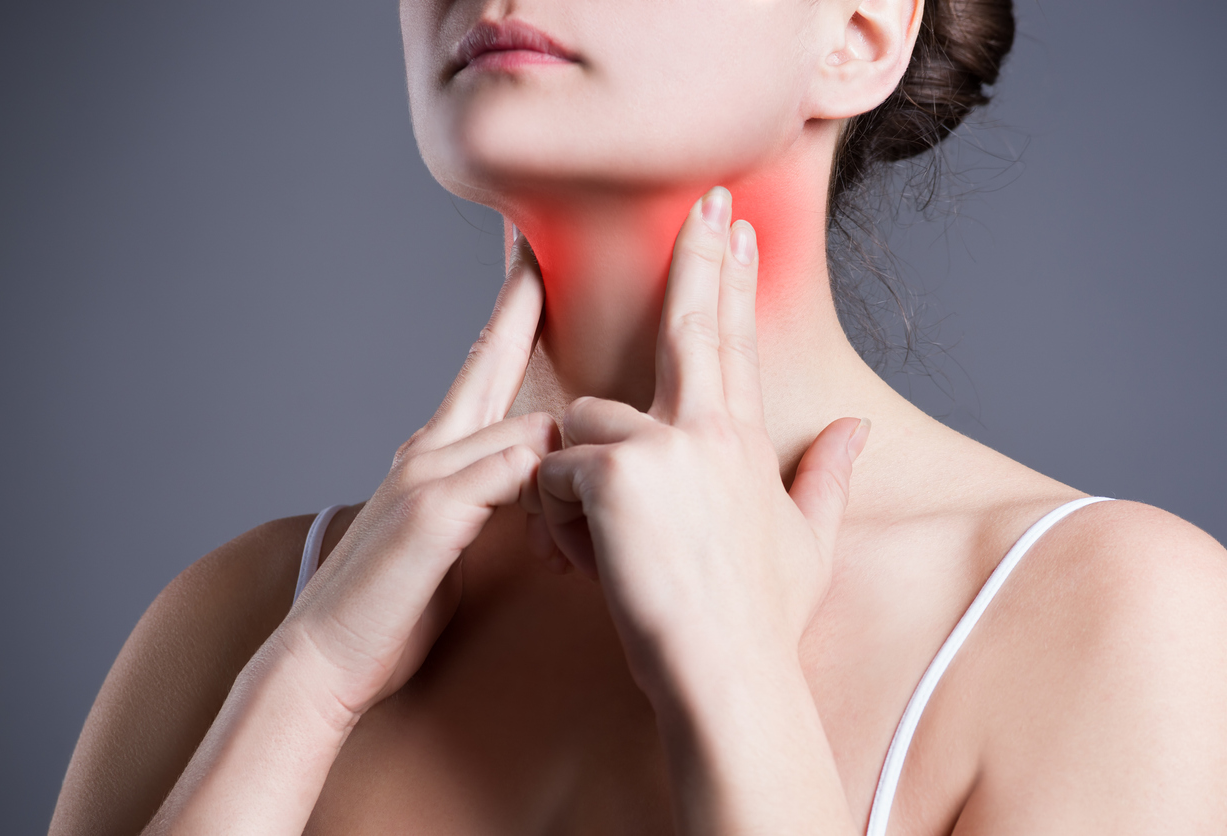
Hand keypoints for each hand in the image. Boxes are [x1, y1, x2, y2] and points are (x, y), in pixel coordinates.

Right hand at [277, 235, 558, 720]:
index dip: (509, 311)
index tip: (530, 261)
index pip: (482, 364)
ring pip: (528, 429)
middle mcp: (427, 447)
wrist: (325, 661)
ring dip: (561, 477)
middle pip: (492, 362)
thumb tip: (529, 475)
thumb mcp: (448, 535)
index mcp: (434, 451)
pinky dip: (542, 495)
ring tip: (561, 556)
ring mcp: (427, 474)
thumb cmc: (395, 603)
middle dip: (521, 309)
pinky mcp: (433, 511)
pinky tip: (553, 547)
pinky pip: (513, 472)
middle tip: (544, 254)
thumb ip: (484, 495)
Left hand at [527, 187, 868, 699]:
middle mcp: (707, 428)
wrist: (728, 674)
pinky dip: (553, 515)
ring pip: (583, 421)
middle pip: (691, 324)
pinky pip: (553, 469)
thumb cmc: (760, 619)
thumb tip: (858, 426)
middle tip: (705, 202)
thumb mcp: (809, 544)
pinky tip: (581, 561)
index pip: (733, 340)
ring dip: (574, 477)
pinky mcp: (614, 470)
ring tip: (595, 545)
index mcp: (741, 440)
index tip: (734, 227)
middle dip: (697, 257)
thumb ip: (830, 476)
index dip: (732, 279)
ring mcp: (662, 444)